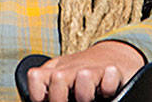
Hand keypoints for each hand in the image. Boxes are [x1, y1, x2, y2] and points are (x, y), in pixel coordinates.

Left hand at [26, 40, 145, 101]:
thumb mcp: (63, 80)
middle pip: (57, 79)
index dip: (38, 96)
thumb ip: (49, 89)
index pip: (35, 77)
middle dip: (60, 98)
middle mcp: (72, 67)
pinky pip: (110, 76)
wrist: (115, 54)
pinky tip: (107, 91)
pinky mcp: (114, 70)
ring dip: (85, 93)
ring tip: (89, 98)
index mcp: (56, 70)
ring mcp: (93, 68)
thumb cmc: (83, 76)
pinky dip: (108, 86)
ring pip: (83, 77)